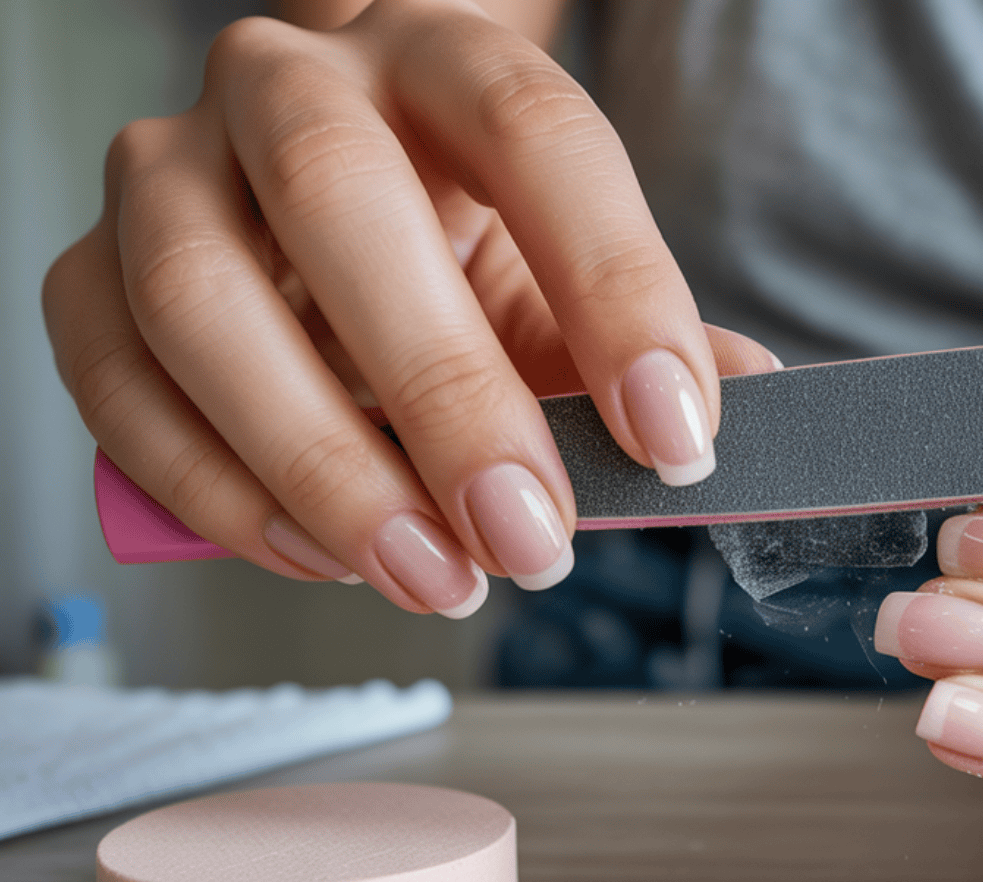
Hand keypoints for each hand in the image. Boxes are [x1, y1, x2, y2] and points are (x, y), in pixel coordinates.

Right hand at [42, 0, 774, 615]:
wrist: (329, 221)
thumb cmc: (464, 247)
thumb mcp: (566, 284)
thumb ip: (644, 342)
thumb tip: (747, 398)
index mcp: (444, 60)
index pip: (536, 131)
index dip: (615, 284)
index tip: (675, 436)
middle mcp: (292, 85)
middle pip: (342, 201)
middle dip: (445, 393)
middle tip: (531, 538)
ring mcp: (169, 169)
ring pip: (198, 294)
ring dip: (320, 462)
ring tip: (432, 574)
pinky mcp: (89, 270)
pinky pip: (115, 379)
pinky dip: (215, 489)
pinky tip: (326, 554)